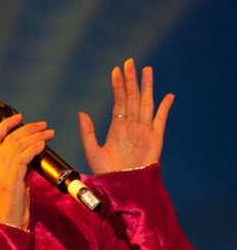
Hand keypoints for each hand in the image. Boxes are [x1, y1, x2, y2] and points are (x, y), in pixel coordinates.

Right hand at [0, 113, 53, 226]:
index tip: (19, 117)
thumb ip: (17, 169)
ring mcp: (0, 175)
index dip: (6, 124)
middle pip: (9, 138)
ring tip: (48, 132)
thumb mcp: (11, 185)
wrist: (5, 227)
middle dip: (28, 128)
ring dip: (35, 136)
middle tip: (43, 124)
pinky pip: (23, 158)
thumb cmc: (10, 209)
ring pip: (17, 146)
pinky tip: (42, 145)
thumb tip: (30, 156)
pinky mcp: (11, 182)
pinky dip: (33, 148)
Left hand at [78, 58, 173, 174]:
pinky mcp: (155, 139)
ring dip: (147, 87)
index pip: (118, 102)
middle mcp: (131, 126)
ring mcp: (144, 131)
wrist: (121, 187)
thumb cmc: (106, 173)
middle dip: (131, 80)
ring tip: (147, 70)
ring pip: (146, 103)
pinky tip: (168, 96)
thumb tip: (82, 112)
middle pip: (132, 98)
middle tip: (129, 62)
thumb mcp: (92, 151)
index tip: (115, 70)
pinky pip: (161, 120)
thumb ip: (88, 132)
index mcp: (117, 128)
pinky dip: (165, 108)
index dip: (117, 86)